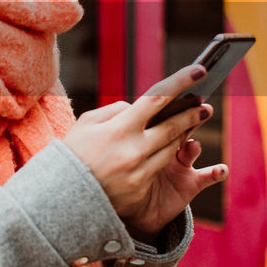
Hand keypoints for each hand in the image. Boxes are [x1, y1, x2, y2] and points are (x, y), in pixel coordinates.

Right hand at [61, 64, 228, 240]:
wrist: (62, 196)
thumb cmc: (74, 152)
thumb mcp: (88, 123)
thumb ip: (116, 110)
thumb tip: (139, 107)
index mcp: (119, 128)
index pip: (157, 98)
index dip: (181, 82)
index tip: (200, 70)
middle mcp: (133, 149)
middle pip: (172, 125)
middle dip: (192, 112)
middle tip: (204, 104)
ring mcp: (139, 171)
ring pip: (172, 147)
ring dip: (186, 132)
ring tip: (194, 120)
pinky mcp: (140, 188)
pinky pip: (161, 166)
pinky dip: (170, 153)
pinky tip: (177, 143)